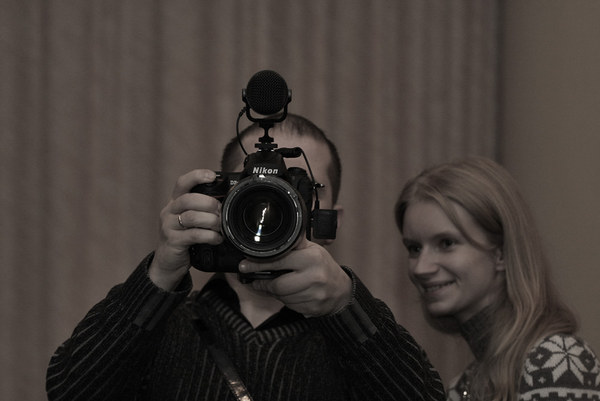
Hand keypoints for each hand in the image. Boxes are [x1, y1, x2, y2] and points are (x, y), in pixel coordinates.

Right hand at [149, 169, 222, 289]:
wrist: (168, 262)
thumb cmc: (184, 237)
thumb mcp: (191, 220)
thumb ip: (203, 209)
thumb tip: (227, 201)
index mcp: (175, 202)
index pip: (182, 183)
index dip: (197, 176)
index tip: (212, 176)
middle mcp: (169, 211)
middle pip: (189, 199)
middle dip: (209, 203)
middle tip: (220, 212)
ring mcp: (169, 226)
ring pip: (192, 217)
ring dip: (211, 221)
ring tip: (220, 227)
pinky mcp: (173, 241)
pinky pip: (194, 235)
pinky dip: (209, 236)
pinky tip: (217, 239)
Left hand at [238, 239, 351, 316]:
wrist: (341, 290)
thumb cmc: (324, 267)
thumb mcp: (313, 250)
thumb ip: (294, 244)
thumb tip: (273, 234)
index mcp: (312, 258)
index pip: (279, 261)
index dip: (259, 264)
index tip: (245, 265)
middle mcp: (314, 277)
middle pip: (278, 285)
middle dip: (263, 283)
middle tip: (254, 280)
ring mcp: (313, 295)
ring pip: (282, 297)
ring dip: (273, 292)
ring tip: (272, 286)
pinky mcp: (311, 308)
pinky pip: (289, 305)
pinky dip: (283, 300)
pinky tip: (287, 294)